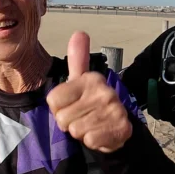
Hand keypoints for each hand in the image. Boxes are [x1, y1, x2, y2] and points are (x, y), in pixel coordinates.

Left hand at [46, 31, 131, 152]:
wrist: (118, 126)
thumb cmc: (92, 103)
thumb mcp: (81, 80)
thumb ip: (77, 59)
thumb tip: (80, 32)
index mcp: (91, 78)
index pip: (53, 101)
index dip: (59, 108)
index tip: (72, 105)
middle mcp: (104, 91)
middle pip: (62, 118)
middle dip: (70, 123)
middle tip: (83, 117)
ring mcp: (114, 110)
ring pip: (76, 130)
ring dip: (81, 132)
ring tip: (92, 125)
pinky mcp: (121, 128)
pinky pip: (90, 140)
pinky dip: (93, 141)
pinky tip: (101, 133)